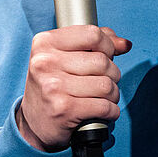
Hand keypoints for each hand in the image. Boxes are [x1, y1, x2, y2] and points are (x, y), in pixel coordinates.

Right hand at [17, 24, 131, 151]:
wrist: (34, 122)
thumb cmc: (52, 86)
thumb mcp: (63, 57)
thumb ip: (94, 45)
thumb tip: (124, 44)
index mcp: (44, 43)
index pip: (92, 34)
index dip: (107, 46)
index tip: (103, 56)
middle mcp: (45, 62)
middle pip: (103, 62)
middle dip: (111, 74)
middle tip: (99, 82)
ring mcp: (53, 86)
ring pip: (107, 85)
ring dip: (112, 95)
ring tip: (99, 98)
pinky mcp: (64, 109)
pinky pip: (106, 107)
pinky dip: (111, 111)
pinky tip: (100, 111)